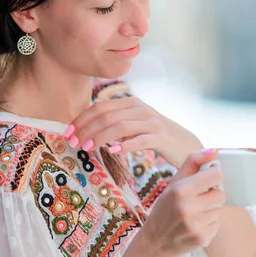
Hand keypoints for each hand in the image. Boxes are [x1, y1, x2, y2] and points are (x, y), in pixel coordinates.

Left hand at [66, 96, 202, 168]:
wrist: (188, 145)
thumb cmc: (157, 138)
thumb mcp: (135, 125)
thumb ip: (116, 124)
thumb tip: (87, 130)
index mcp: (132, 103)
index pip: (100, 107)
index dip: (81, 120)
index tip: (67, 134)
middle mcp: (141, 109)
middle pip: (106, 116)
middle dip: (86, 129)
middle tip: (73, 144)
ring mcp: (152, 122)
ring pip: (120, 127)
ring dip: (99, 138)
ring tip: (87, 149)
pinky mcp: (162, 137)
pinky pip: (140, 140)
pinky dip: (124, 146)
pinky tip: (113, 153)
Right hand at [141, 149, 224, 255]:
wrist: (156, 243)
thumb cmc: (165, 208)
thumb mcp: (174, 182)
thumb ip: (193, 162)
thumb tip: (214, 150)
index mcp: (181, 190)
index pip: (216, 175)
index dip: (212, 177)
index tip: (205, 180)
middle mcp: (189, 208)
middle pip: (221, 194)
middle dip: (211, 195)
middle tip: (197, 200)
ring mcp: (197, 225)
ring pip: (219, 209)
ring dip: (210, 210)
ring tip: (193, 214)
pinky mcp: (203, 238)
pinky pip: (217, 224)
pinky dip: (208, 224)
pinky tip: (194, 225)